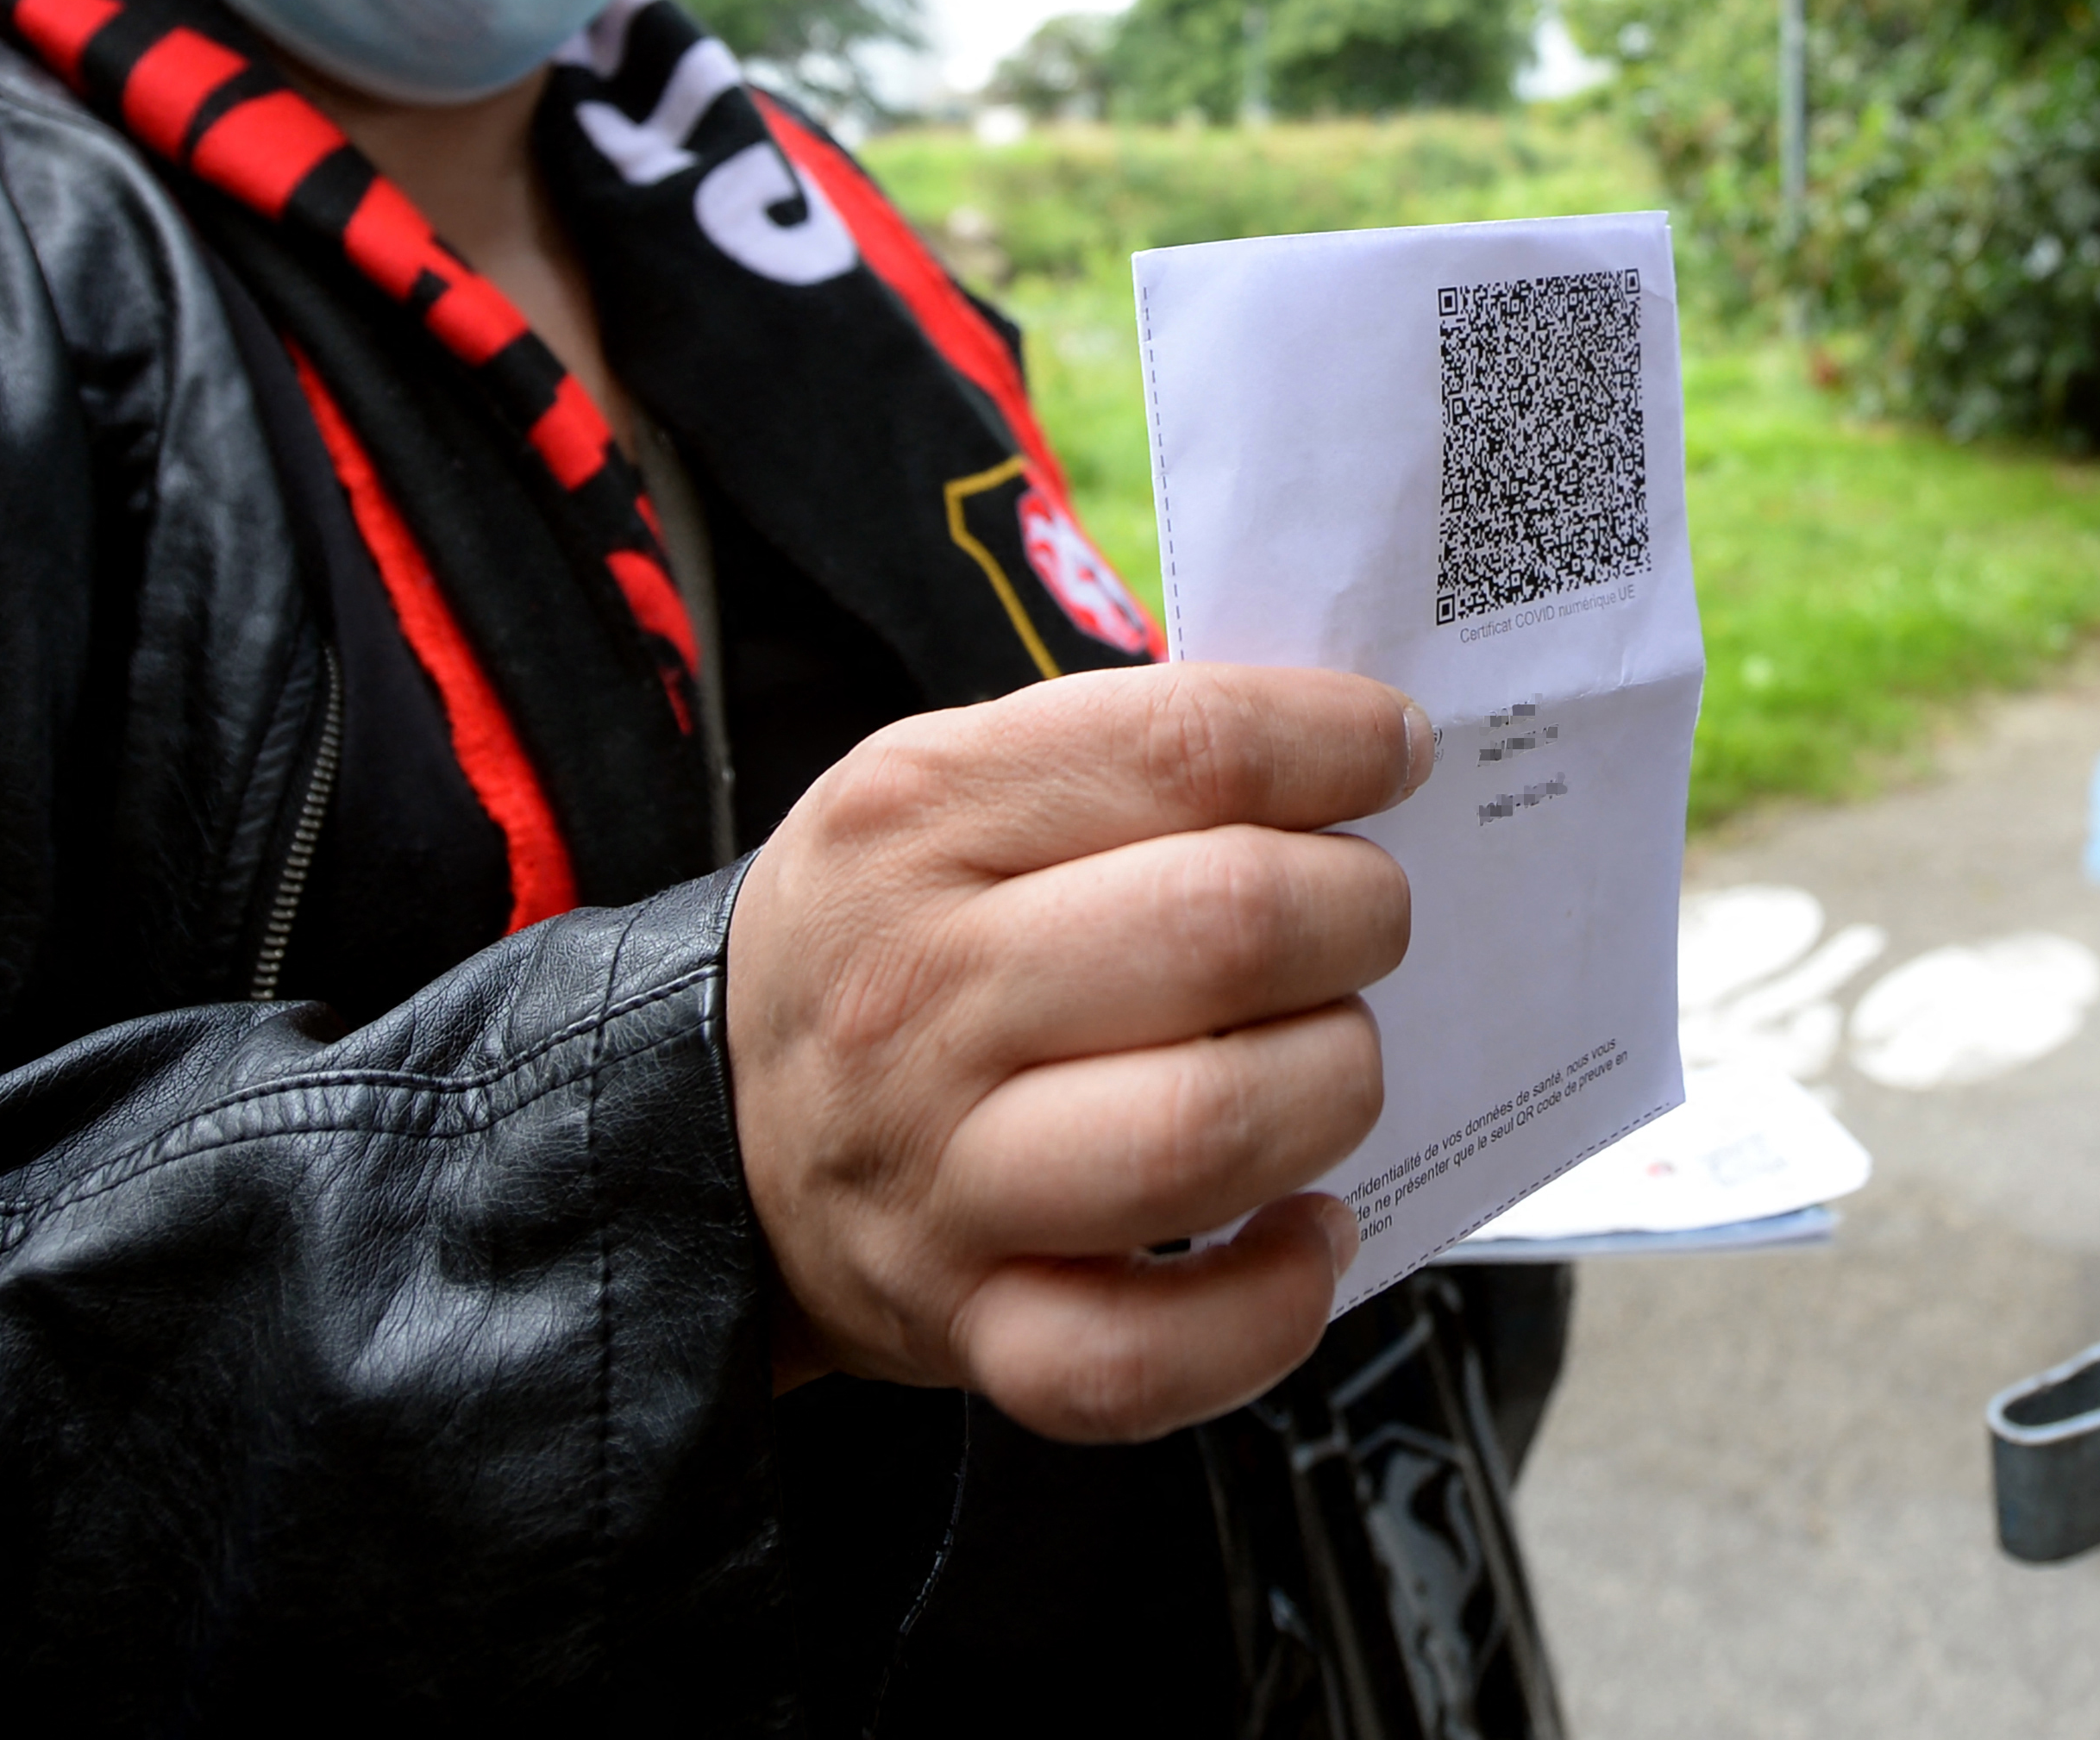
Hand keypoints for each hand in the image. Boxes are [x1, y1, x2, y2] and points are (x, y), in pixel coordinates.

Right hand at [727, 664, 1424, 1440]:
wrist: (708, 1130)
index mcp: (922, 815)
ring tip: (1322, 1063)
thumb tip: (1363, 746)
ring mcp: (944, 1177)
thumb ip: (1133, 752)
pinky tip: (1303, 1236)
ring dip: (1331, 1087)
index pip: (1188, 748)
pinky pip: (1148, 1356)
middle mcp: (923, 992)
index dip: (1336, 743)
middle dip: (1357, 914)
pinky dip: (1269, 1306)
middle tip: (1359, 921)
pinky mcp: (972, 1325)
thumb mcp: (948, 783)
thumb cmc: (890, 938)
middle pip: (1225, 928)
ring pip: (1208, 1132)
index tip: (1392, 755)